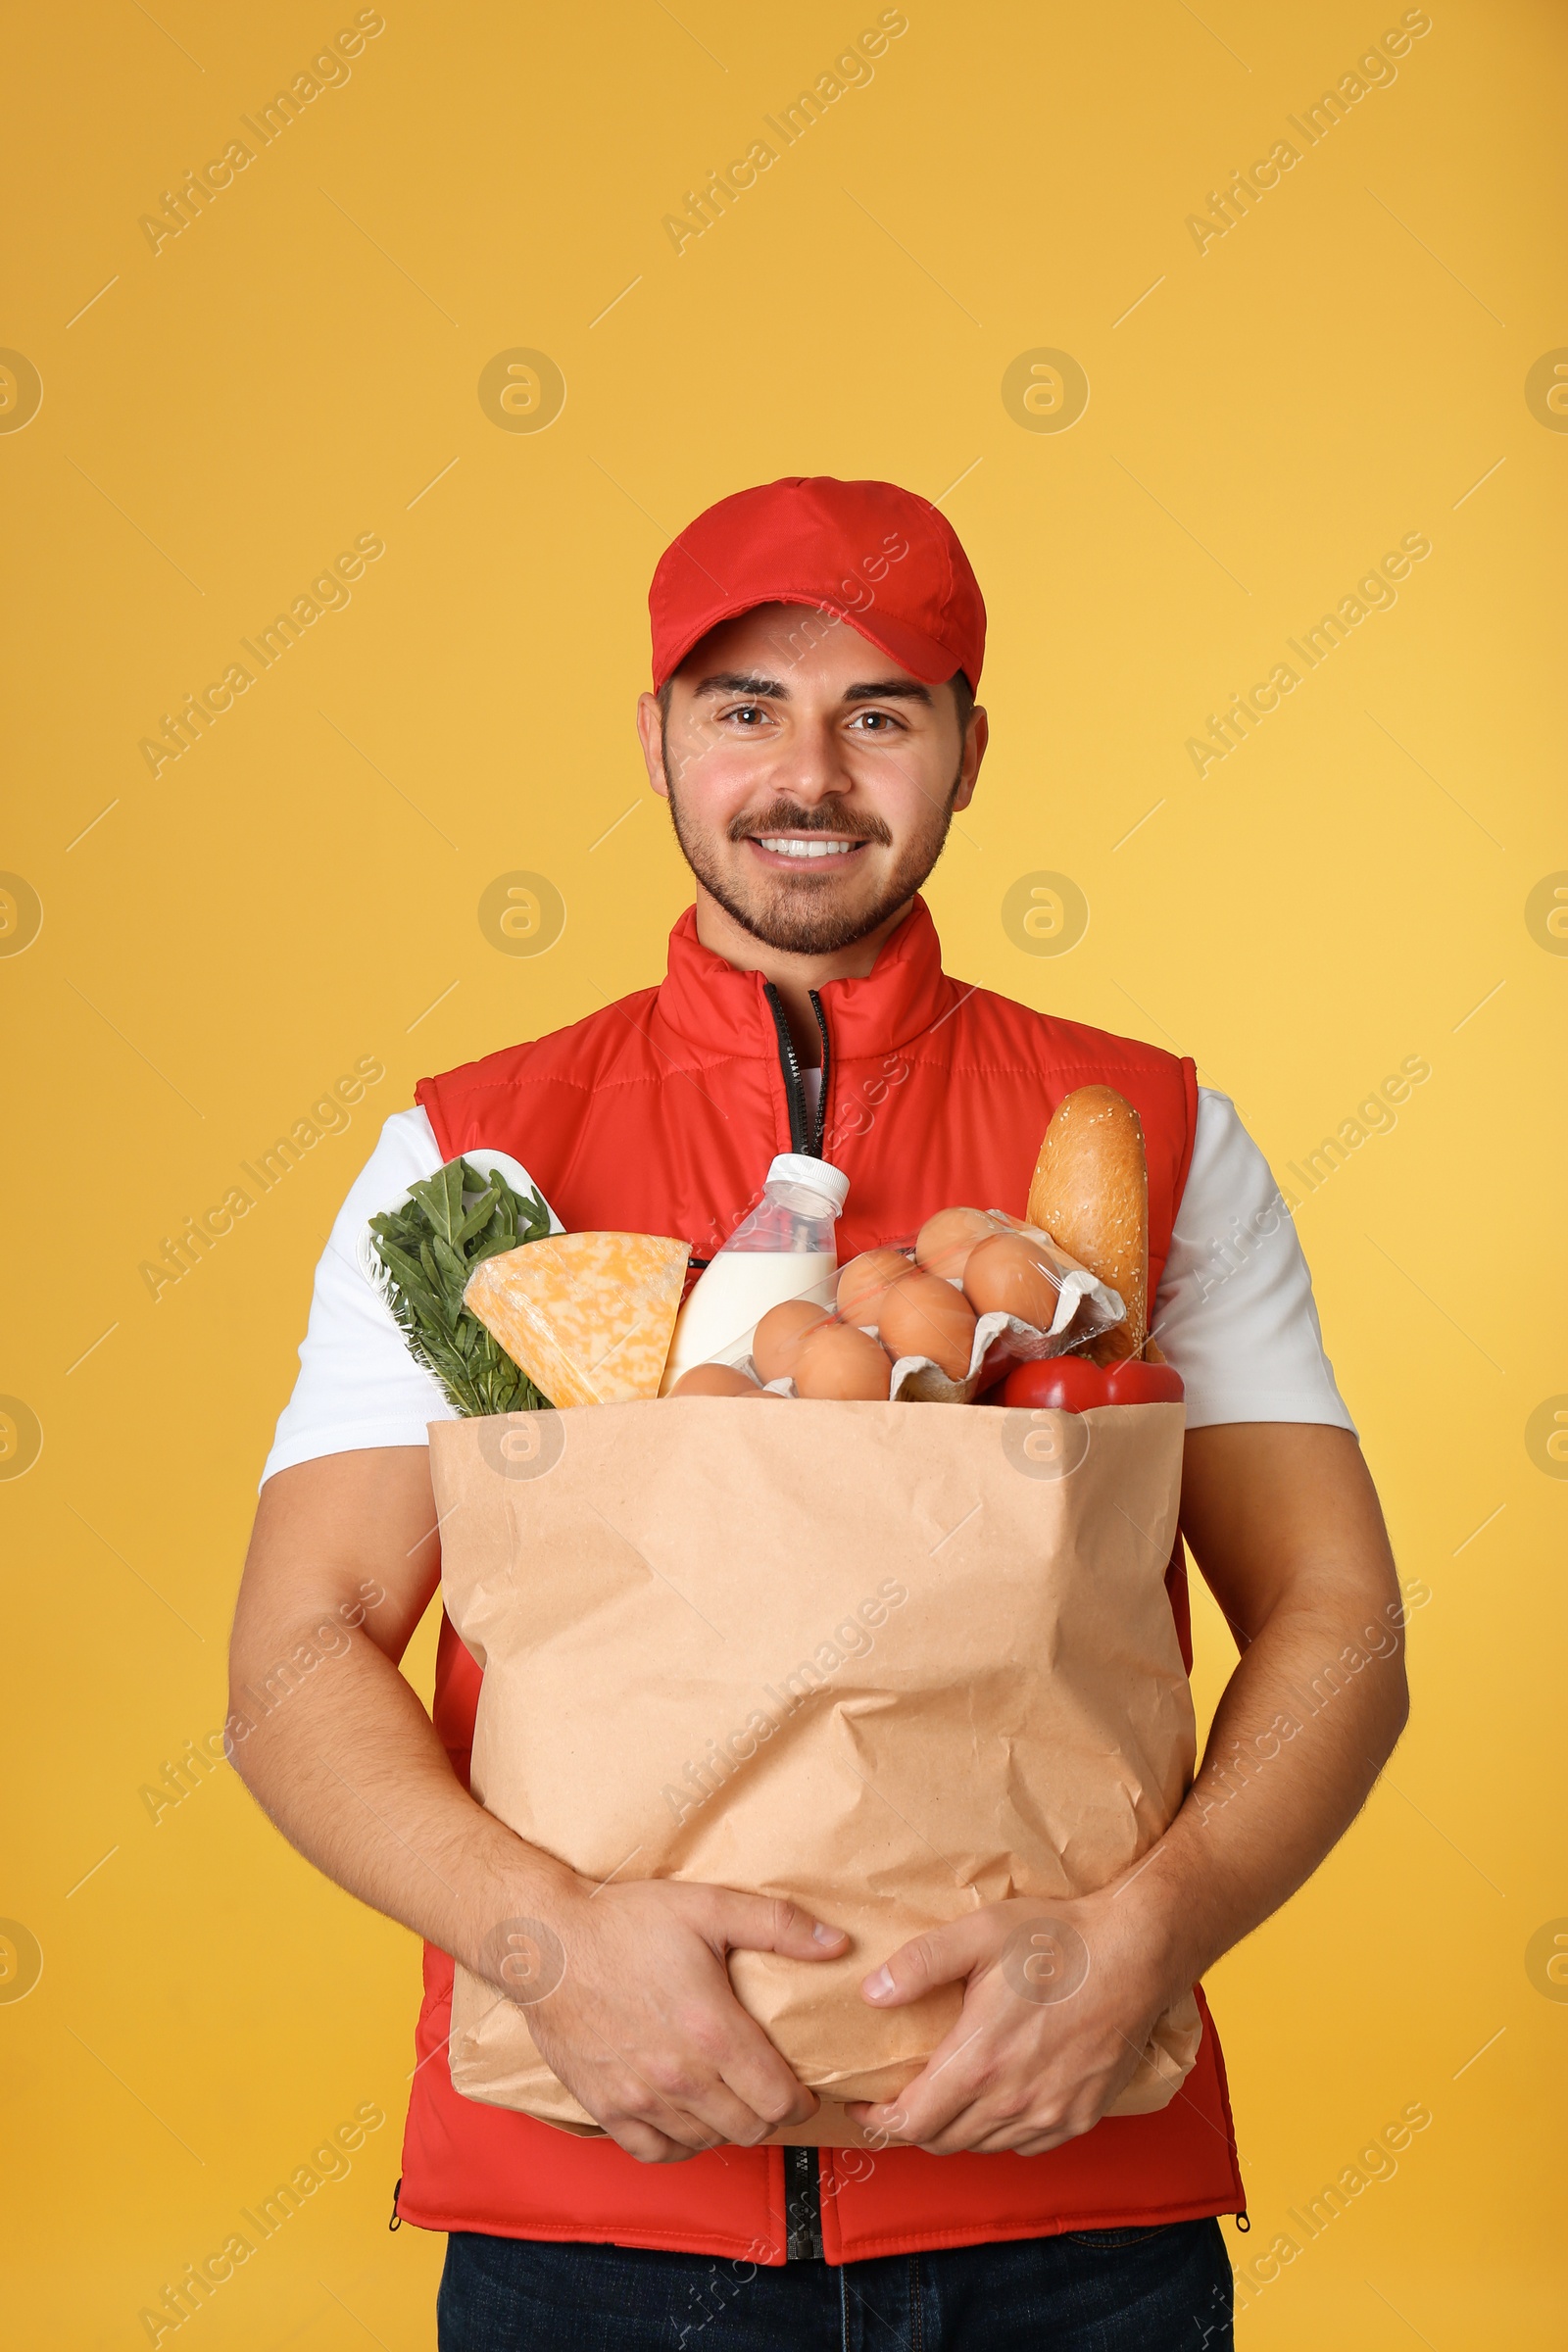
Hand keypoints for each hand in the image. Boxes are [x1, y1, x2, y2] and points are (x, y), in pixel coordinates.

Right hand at [478, 1877, 846, 2163]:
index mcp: (713, 2030)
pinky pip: (656, 2152)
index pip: (779, 2098)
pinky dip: (679, 2144)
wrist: (548, 1943)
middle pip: (750, 2127)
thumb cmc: (626, 1922)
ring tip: (729, 2098)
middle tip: (770, 2092)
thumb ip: (780, 1926)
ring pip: (707, 2142)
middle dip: (770, 2114)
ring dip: (727, 2126)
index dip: (801, 2100)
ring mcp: (640, 2098)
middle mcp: (680, 2076)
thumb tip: (838, 1943)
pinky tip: (685, 2118)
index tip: (802, 2088)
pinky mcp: (606, 2107)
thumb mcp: (709, 1906)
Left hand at [843, 1877, 1185, 2155]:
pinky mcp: (1080, 2117)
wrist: (1135, 1953)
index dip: (880, 2118)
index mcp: (979, 2062)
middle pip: (942, 2141)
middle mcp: (1013, 2102)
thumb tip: (872, 1993)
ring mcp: (1050, 2115)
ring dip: (957, 2129)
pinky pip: (1026, 2145)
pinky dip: (1002, 2133)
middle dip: (914, 2123)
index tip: (867, 2102)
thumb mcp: (979, 1933)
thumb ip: (920, 1964)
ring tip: (947, 2096)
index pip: (912, 2122)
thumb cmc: (1058, 1941)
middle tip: (904, 2095)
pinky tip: (999, 2099)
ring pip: (983, 2147)